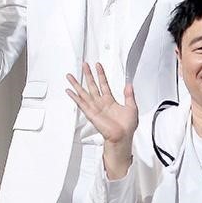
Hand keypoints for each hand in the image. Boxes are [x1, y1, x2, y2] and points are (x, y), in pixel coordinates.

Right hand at [66, 62, 138, 178]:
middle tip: (84, 65)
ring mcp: (95, 108)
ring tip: (70, 76)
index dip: (101, 74)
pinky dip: (74, 97)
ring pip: (84, 92)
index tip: (98, 66)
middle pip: (92, 85)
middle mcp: (101, 103)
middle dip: (88, 75)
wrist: (122, 137)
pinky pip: (81, 103)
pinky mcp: (91, 114)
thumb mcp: (132, 107)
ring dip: (77, 84)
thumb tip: (129, 84)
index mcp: (110, 101)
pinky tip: (69, 91)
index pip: (103, 84)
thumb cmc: (127, 127)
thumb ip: (129, 95)